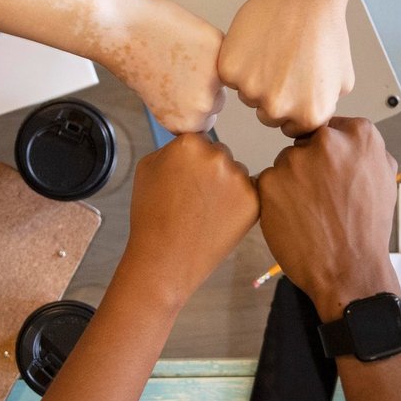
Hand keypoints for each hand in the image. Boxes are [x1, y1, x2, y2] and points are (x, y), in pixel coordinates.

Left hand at [96, 0, 225, 134]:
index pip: (207, 120)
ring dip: (210, 64)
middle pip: (218, 99)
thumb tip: (204, 100)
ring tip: (182, 53)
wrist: (120, 29)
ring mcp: (213, 77)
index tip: (184, 89)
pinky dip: (207, 41)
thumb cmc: (130, 60)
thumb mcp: (158, 101)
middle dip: (204, 84)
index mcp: (185, 123)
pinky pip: (221, 47)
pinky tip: (185, 38)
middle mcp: (201, 106)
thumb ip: (183, 107)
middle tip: (180, 68)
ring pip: (222, 74)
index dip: (195, 101)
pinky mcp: (217, 48)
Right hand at [120, 133, 257, 300]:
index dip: (190, 163)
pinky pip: (248, 194)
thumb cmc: (151, 216)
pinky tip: (218, 220)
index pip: (200, 141)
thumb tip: (190, 145)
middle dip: (211, 172)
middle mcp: (217, 155)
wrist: (165, 258)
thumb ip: (171, 149)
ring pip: (236, 174)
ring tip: (204, 213)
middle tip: (194, 200)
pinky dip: (238, 205)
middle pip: (220, 155)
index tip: (183, 181)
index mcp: (190, 143)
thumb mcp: (147, 167)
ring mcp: (237, 178)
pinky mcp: (253, 201)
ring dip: (226, 188)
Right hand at [219, 0, 352, 137]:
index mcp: (308, 117)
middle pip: (267, 116)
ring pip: (248, 95)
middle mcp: (278, 110)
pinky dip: (240, 62)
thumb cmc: (326, 31)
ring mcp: (251, 91)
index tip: (296, 84)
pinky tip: (258, 43)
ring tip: (274, 49)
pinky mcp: (230, 71)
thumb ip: (325, 108)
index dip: (293, 105)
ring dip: (256, 78)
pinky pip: (231, 76)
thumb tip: (310, 120)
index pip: (291, 128)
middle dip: (274, 95)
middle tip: (285, 63)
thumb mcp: (342, 81)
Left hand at [255, 117, 397, 321]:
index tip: (333, 174)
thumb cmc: (366, 231)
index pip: (331, 130)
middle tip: (322, 198)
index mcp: (359, 135)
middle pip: (306, 144)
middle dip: (310, 166)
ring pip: (286, 164)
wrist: (349, 270)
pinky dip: (276, 200)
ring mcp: (295, 160)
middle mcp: (326, 142)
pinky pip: (269, 183)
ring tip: (310, 212)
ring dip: (292, 183)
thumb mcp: (385, 180)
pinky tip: (295, 219)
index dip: (330, 155)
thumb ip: (367, 151)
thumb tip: (351, 136)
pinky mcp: (270, 181)